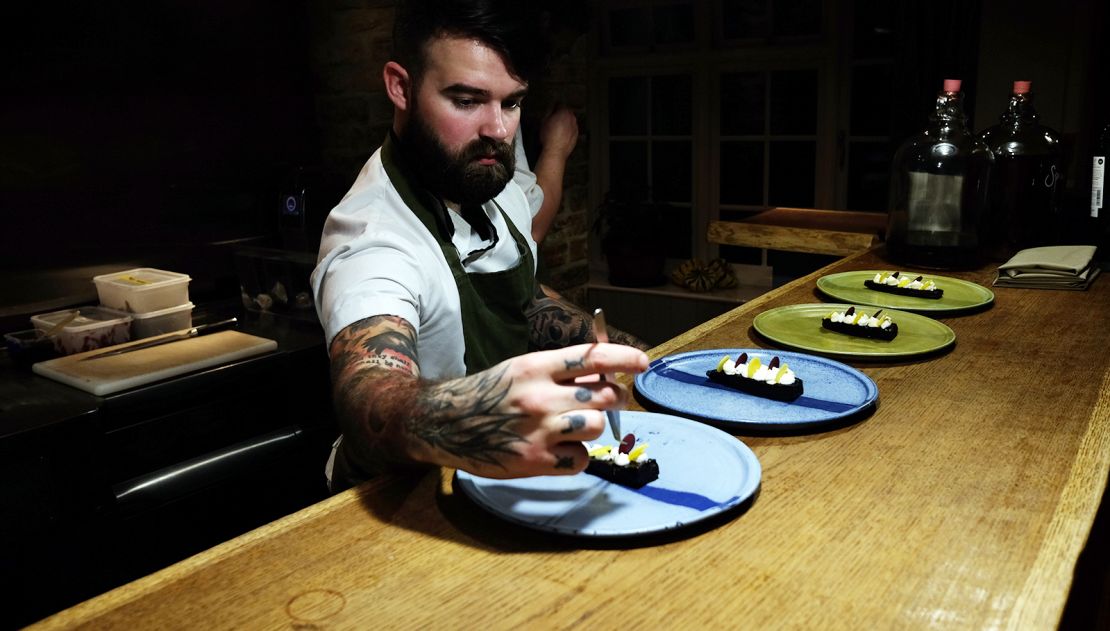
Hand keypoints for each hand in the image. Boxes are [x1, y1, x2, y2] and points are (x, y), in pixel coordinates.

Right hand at [419, 342, 648, 478]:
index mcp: (536, 366)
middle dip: (615, 399)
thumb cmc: (488, 395)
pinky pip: (580, 459)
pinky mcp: (535, 460)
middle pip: (606, 395)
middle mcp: (540, 396)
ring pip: (596, 426)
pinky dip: (575, 457)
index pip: (592, 357)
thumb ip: (559, 373)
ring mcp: (538, 430)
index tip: (642, 363)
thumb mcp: (520, 371)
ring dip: (590, 428)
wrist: (445, 423)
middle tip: (609, 403)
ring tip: (571, 428)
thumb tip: (604, 379)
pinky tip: (557, 451)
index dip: (624, 359)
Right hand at [537, 106, 578, 160]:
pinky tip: (561, 135)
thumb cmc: (549, 137)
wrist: (555, 151)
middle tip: (554, 119)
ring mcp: (575, 127)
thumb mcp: (544, 121)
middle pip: (567, 112)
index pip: (560, 105)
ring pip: (570, 121)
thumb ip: (549, 112)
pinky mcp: (576, 135)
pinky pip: (571, 130)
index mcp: (564, 113)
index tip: (552, 109)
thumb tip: (551, 109)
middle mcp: (572, 119)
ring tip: (556, 128)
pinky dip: (567, 130)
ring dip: (565, 123)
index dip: (555, 107)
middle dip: (561, 115)